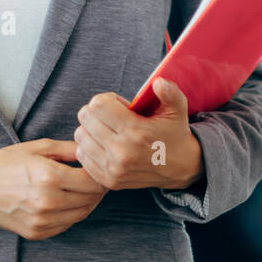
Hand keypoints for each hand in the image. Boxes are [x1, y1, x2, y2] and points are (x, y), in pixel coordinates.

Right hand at [0, 139, 107, 239]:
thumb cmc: (6, 163)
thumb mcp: (38, 147)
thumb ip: (69, 149)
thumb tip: (93, 150)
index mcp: (49, 177)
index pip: (92, 182)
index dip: (101, 175)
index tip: (102, 168)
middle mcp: (47, 202)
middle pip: (90, 199)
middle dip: (98, 189)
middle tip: (99, 178)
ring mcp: (41, 221)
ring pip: (81, 214)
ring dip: (88, 202)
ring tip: (87, 190)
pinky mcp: (36, 233)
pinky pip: (66, 225)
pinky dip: (73, 214)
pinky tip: (69, 202)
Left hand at [73, 78, 204, 190]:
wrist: (181, 168)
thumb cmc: (174, 133)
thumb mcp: (177, 109)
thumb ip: (170, 92)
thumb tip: (158, 82)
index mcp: (136, 132)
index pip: (98, 104)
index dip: (107, 99)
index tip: (120, 105)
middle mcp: (121, 152)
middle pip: (85, 118)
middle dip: (97, 112)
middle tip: (114, 117)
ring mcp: (113, 168)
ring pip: (80, 136)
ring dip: (91, 129)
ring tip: (109, 130)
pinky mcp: (107, 180)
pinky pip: (81, 155)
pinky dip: (89, 146)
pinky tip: (105, 145)